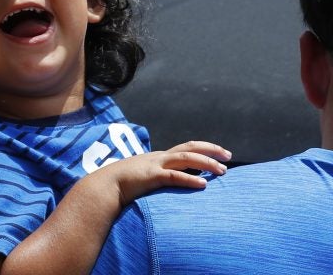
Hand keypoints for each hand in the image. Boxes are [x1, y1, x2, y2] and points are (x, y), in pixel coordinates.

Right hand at [99, 140, 231, 206]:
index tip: (221, 153)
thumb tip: (174, 183)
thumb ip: (159, 177)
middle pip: (191, 148)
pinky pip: (174, 176)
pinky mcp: (151, 176)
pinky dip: (190, 180)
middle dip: (211, 151)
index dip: (205, 149)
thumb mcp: (145, 178)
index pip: (187, 147)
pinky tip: (203, 186)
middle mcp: (160, 157)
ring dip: (207, 164)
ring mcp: (156, 165)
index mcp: (160, 157)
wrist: (104, 186)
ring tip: (222, 171)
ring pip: (187, 159)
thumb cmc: (123, 185)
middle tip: (228, 156)